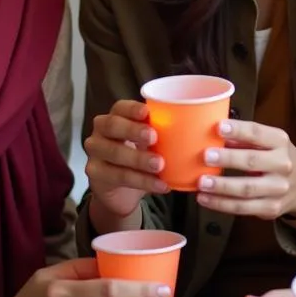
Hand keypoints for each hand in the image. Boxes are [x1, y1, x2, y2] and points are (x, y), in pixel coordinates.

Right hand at [84, 100, 169, 220]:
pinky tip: (161, 185)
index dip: (132, 108)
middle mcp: (100, 131)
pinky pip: (118, 176)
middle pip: (111, 126)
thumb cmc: (141, 155)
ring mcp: (95, 153)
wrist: (122, 189)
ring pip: (114, 153)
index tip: (147, 113)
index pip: (120, 107)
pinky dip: (142, 181)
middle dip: (133, 130)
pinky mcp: (95, 174)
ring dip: (138, 159)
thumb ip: (165, 133)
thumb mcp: (151, 143)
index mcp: (116, 117)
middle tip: (154, 138)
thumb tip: (201, 126)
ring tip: (160, 165)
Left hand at [196, 120, 295, 219]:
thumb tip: (212, 136)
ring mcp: (278, 188)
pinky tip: (205, 198)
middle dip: (228, 158)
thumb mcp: (268, 143)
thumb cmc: (277, 157)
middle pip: (252, 161)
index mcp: (279, 142)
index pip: (258, 133)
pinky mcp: (271, 208)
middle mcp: (282, 164)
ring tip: (202, 182)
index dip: (238, 130)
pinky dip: (221, 204)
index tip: (219, 127)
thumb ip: (243, 140)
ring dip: (221, 186)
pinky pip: (243, 208)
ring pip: (247, 188)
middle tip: (206, 156)